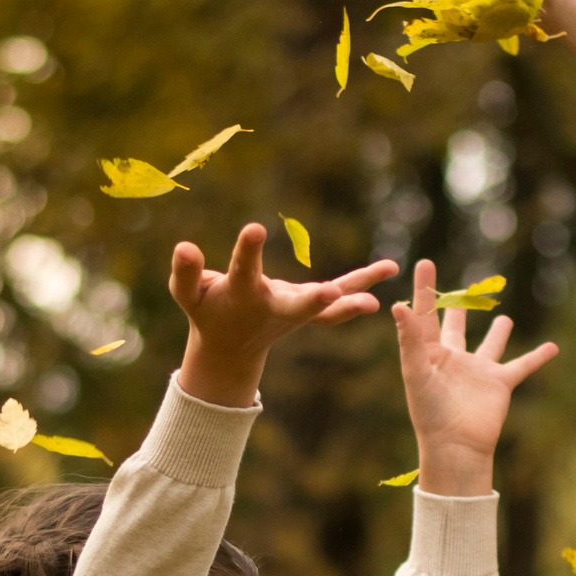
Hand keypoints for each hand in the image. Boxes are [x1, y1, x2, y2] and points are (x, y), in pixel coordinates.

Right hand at [169, 223, 396, 406]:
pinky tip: (391, 267)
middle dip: (314, 300)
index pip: (245, 270)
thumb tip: (184, 247)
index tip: (255, 229)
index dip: (248, 251)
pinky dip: (363, 285)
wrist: (232, 346)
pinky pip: (340, 296)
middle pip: (298, 306)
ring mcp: (297, 310)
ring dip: (357, 293)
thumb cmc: (207, 311)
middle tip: (333, 293)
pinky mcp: (311, 306)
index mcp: (242, 298)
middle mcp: (275, 307)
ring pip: (329, 306)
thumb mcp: (189, 294)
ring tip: (389, 269)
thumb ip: (185, 273)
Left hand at [392, 259, 558, 495]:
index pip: (426, 314)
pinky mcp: (499, 384)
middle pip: (455, 327)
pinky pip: (522, 366)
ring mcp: (478, 371)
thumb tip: (397, 306)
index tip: (426, 261)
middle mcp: (454, 360)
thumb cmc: (429, 413)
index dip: (426, 288)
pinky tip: (553, 347)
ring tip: (504, 317)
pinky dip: (538, 357)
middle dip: (458, 308)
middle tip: (463, 290)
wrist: (455, 446)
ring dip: (498, 333)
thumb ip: (409, 339)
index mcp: (428, 354)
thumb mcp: (416, 372)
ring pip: (490, 345)